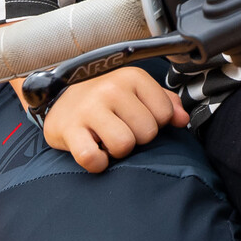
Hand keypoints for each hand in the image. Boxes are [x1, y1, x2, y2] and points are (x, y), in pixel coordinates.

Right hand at [40, 67, 186, 172]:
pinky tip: (95, 152)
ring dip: (117, 150)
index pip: (165, 114)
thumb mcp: (135, 90)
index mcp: (132, 77)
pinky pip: (93, 158)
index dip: (155, 122)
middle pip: (147, 132)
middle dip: (137, 138)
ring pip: (124, 145)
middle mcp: (111, 89)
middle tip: (120, 129)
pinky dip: (97, 162)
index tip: (138, 119)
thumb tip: (182, 119)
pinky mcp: (69, 130)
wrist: (57, 95)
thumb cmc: (104, 97)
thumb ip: (165, 102)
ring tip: (107, 139)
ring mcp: (89, 109)